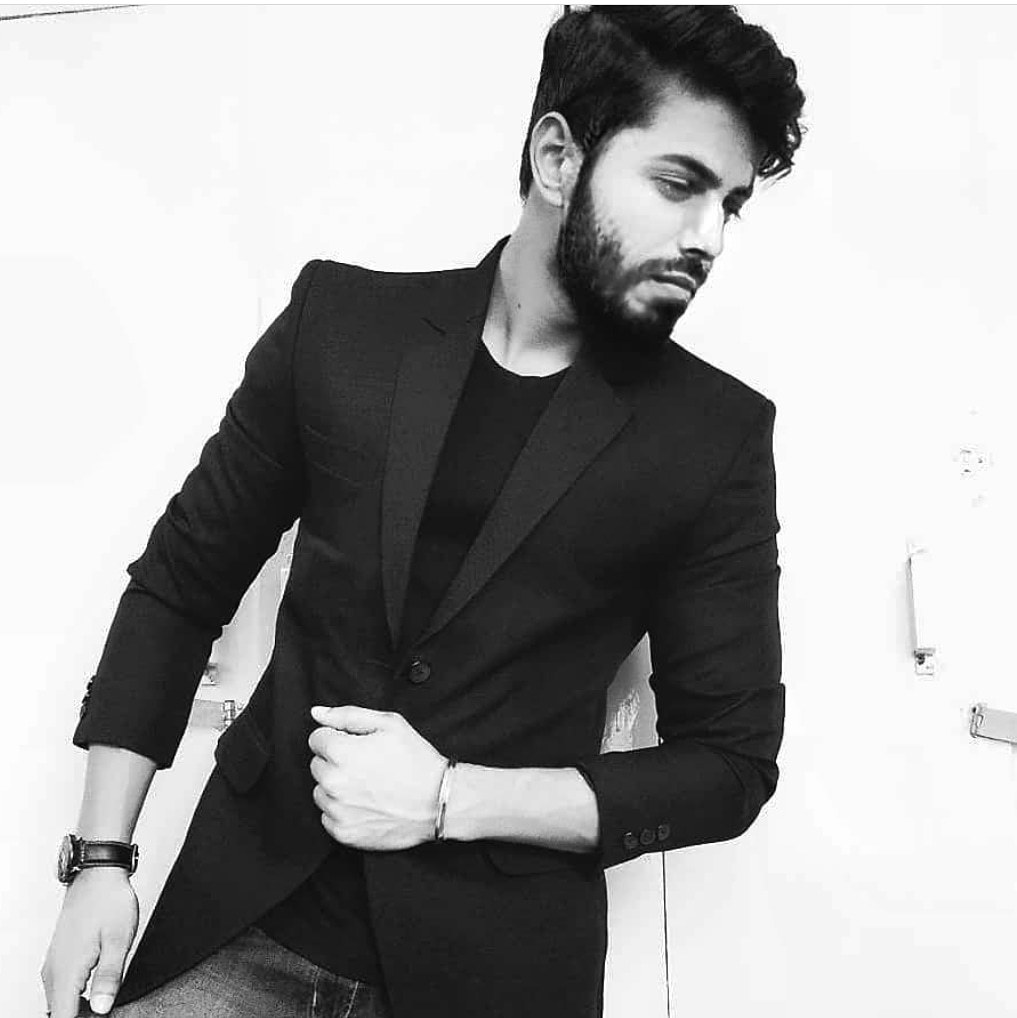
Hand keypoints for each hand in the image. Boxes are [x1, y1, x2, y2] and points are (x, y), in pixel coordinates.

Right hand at [41, 867, 138, 1016]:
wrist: (97, 875)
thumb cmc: (109, 901)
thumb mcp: (119, 939)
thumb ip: (110, 977)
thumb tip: (102, 1008)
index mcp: (66, 971)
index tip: (102, 1015)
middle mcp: (54, 972)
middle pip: (61, 1014)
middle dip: (84, 1016)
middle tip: (108, 1003)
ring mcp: (54, 965)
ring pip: (60, 1002)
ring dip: (80, 1007)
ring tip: (105, 995)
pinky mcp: (59, 958)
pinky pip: (62, 989)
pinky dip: (76, 995)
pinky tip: (97, 987)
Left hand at [308, 705, 447, 850]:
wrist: (438, 801)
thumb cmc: (416, 760)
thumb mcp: (389, 723)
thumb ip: (347, 715)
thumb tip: (317, 713)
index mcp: (341, 752)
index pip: (317, 738)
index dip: (339, 737)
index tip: (358, 745)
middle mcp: (333, 783)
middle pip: (317, 764)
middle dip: (336, 761)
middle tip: (366, 764)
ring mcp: (337, 810)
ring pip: (320, 791)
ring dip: (336, 786)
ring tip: (367, 785)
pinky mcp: (343, 833)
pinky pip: (327, 816)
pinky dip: (342, 810)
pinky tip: (366, 804)